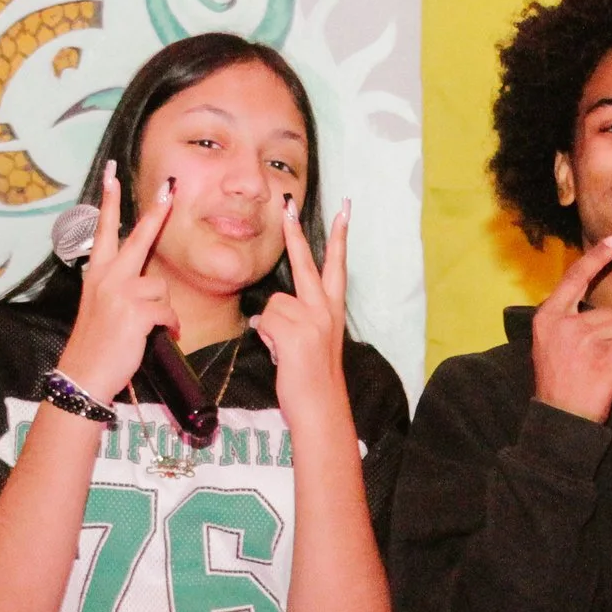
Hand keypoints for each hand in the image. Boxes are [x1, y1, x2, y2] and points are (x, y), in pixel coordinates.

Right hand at [57, 162, 179, 401]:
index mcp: (96, 274)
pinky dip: (169, 327)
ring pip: (161, 288)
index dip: (109, 201)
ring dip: (162, 310)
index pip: (103, 231)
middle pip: (138, 238)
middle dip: (156, 213)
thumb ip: (118, 287)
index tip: (111, 174)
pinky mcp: (136, 312)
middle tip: (169, 188)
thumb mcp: (100, 306)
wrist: (84, 375)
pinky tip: (161, 336)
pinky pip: (167, 312)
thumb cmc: (96, 344)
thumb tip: (148, 283)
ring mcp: (120, 293)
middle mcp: (106, 277)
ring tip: (150, 328)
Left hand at [251, 196, 348, 418]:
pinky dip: (267, 339)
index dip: (340, 236)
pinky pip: (266, 322)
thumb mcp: (311, 342)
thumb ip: (297, 320)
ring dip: (272, 327)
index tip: (344, 208)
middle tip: (288, 205)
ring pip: (274, 304)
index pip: (337, 265)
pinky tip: (281, 356)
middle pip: (305, 263)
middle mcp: (325, 310)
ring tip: (285, 352)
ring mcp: (312, 320)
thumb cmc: (312, 378)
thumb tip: (266, 316)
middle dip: (295, 234)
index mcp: (332, 310)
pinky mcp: (297, 333)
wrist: (320, 407)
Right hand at [531, 237, 611, 422]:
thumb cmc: (557, 383)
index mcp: (547, 317)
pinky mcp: (606, 357)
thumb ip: (567, 321)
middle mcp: (565, 324)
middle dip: (610, 331)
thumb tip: (601, 308)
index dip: (596, 259)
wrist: (560, 419)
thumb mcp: (548, 344)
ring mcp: (585, 340)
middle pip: (606, 310)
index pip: (574, 279)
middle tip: (592, 360)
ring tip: (600, 367)